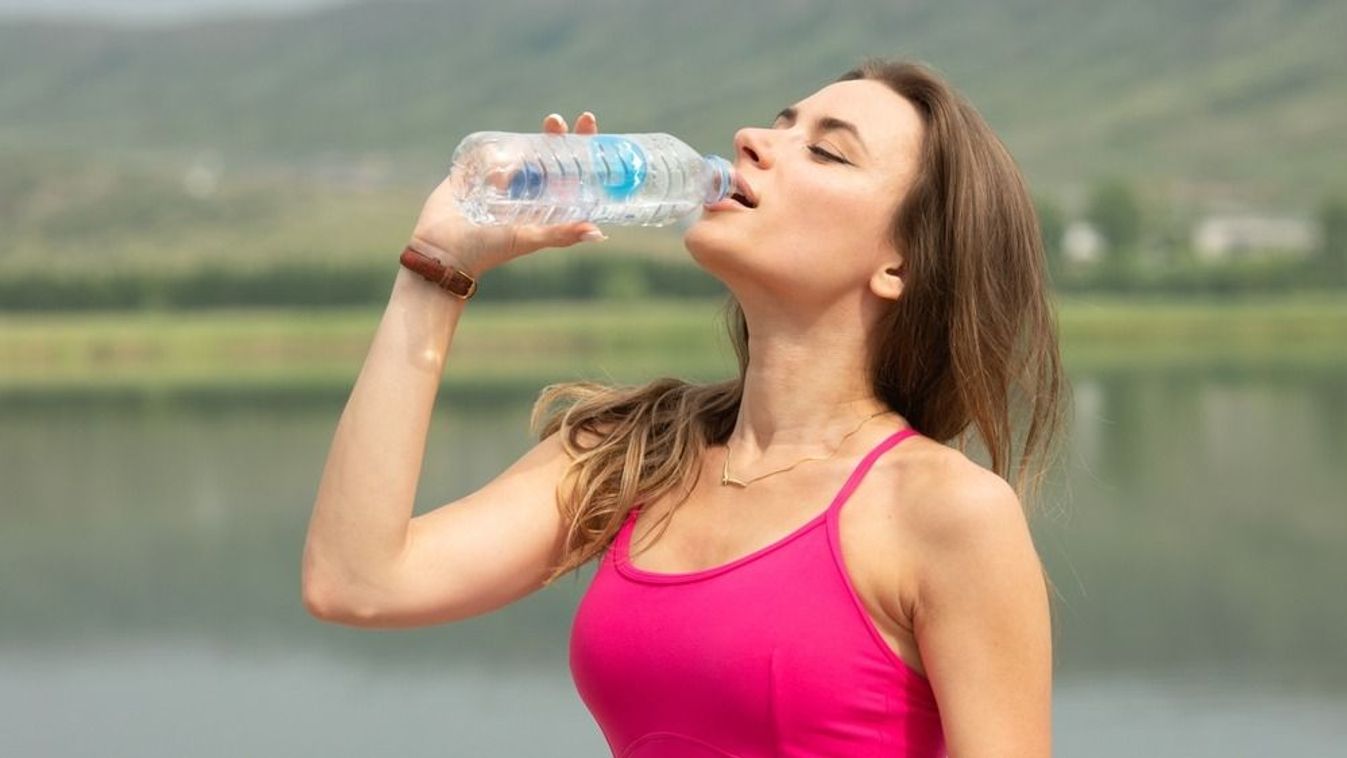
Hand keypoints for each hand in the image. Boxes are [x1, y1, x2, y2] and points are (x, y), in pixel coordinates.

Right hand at [408, 111, 606, 277]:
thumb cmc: (488, 250)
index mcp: (546, 205)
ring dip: (533, 135)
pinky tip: (506, 133)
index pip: (571, 172)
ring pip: (523, 151)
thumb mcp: (529, 238)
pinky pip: (491, 152)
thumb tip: (599, 234)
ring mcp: (502, 180)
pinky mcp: (477, 173)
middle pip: (549, 156)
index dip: (583, 149)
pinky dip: (500, 141)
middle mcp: (528, 191)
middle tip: (556, 121)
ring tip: (546, 122)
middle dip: (557, 135)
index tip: (588, 124)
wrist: (441, 251)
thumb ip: (559, 235)